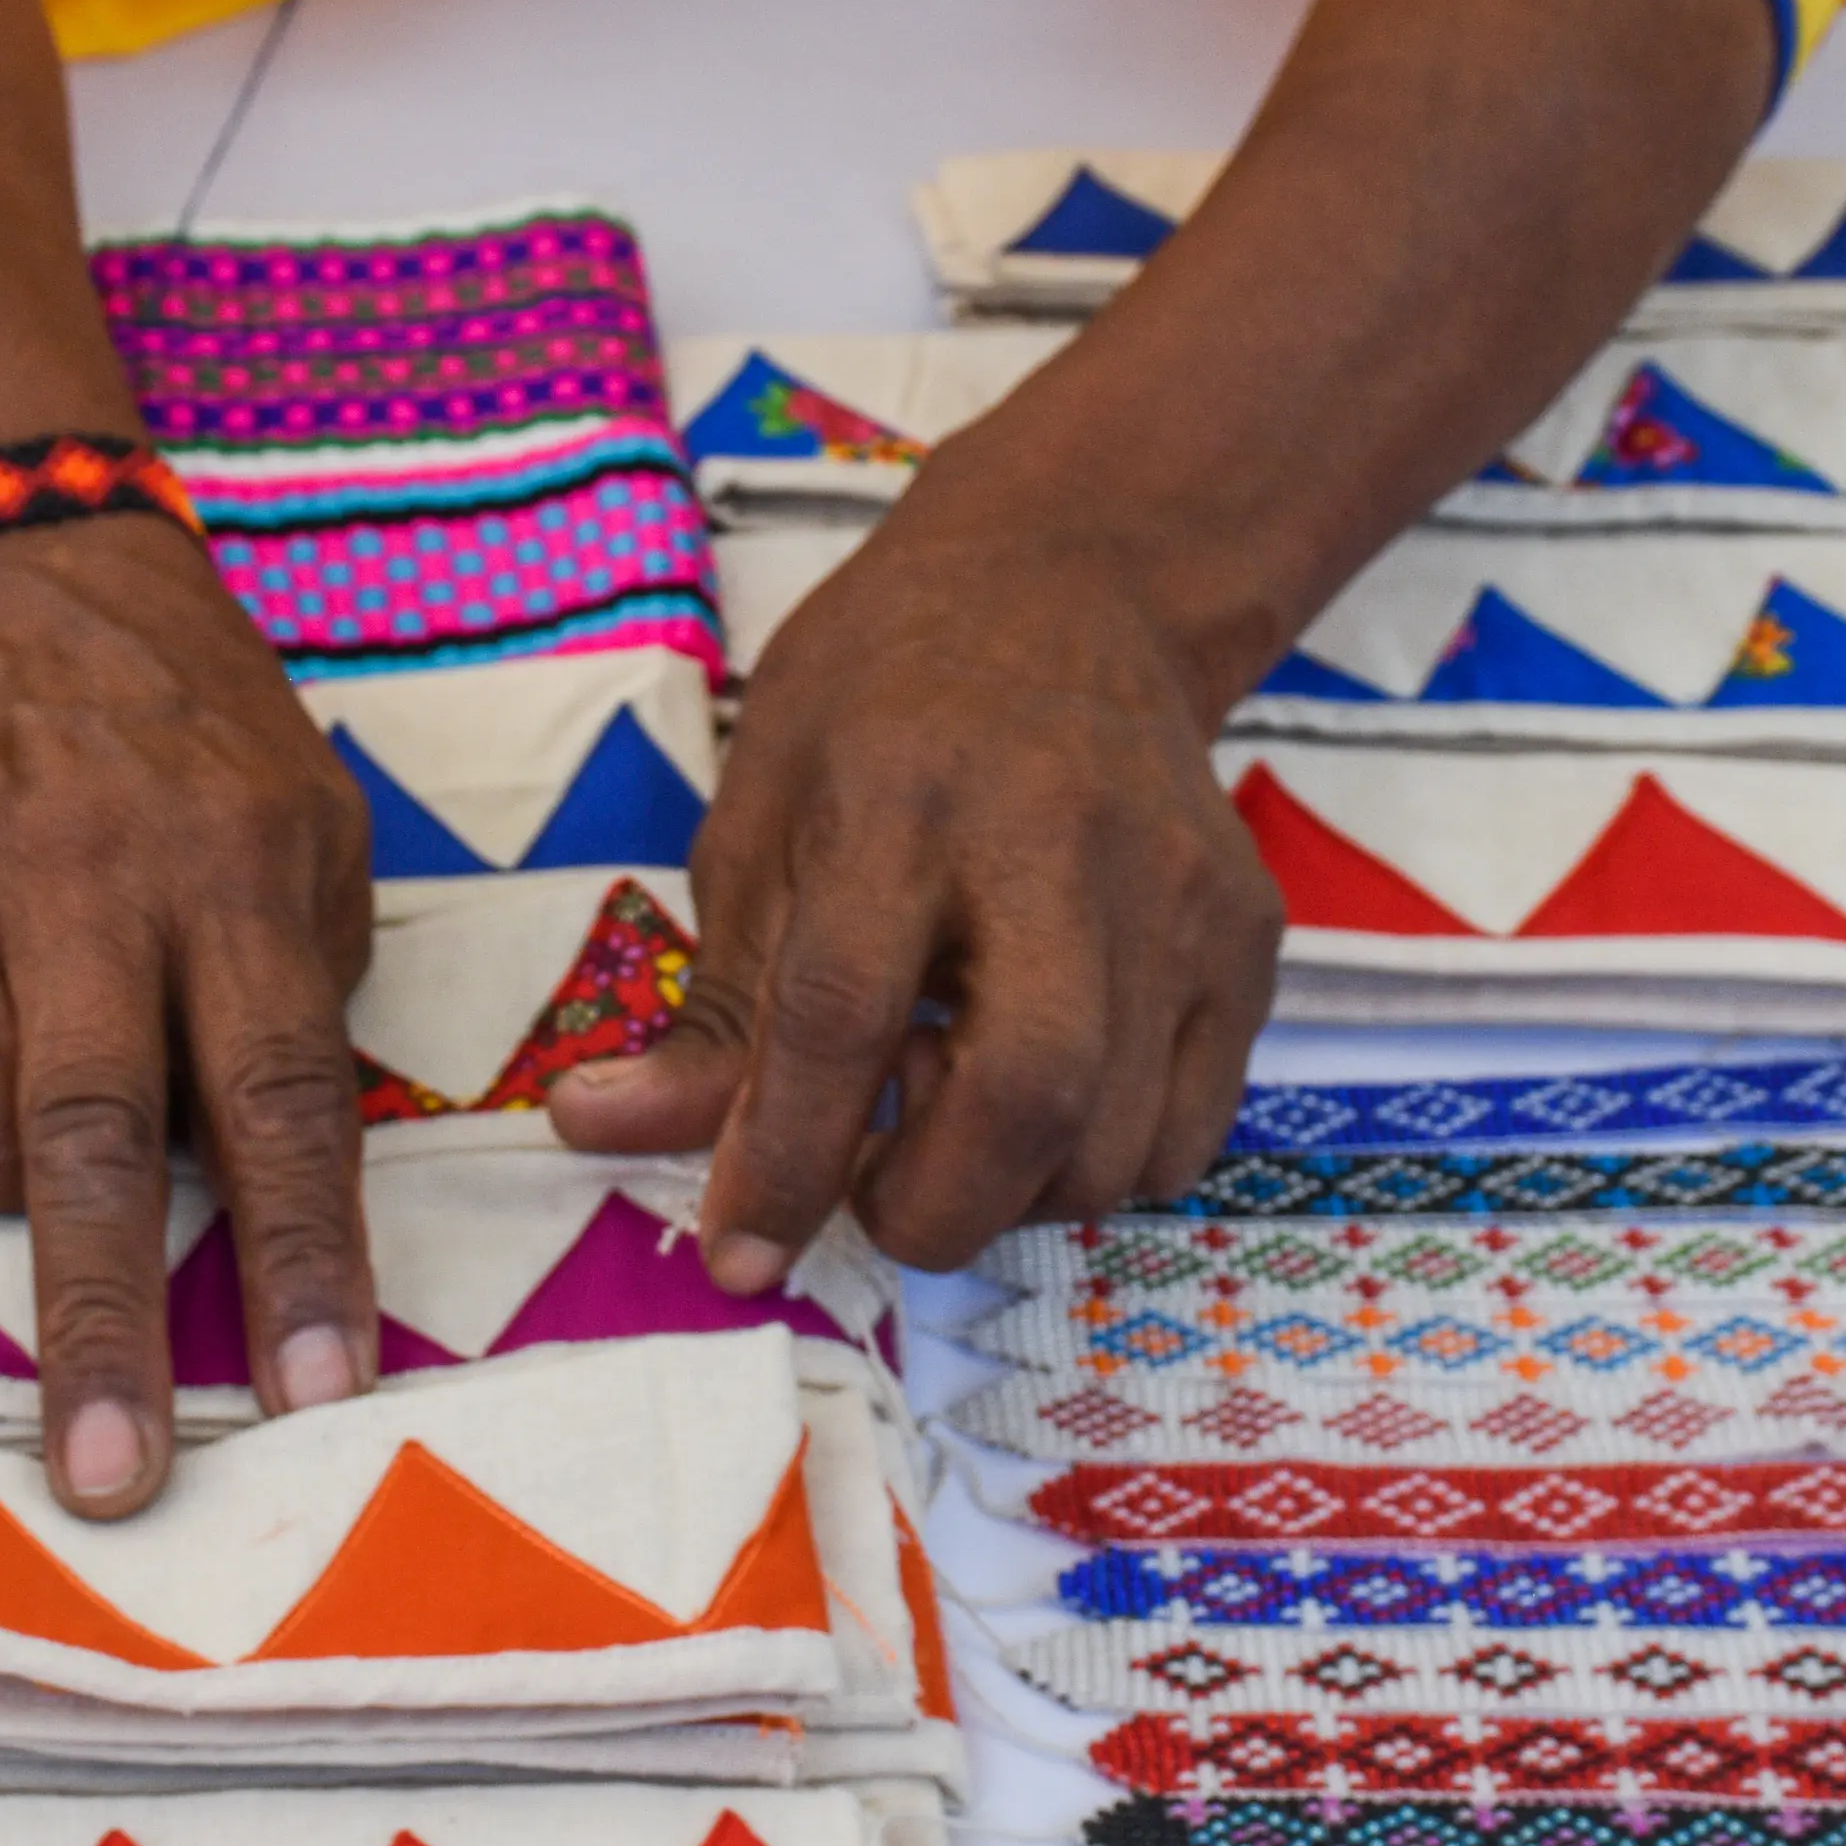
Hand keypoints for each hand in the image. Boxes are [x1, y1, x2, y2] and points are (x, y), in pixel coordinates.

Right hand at [0, 508, 377, 1516]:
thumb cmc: (182, 739)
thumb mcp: (305, 827)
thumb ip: (301, 997)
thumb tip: (278, 1203)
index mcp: (232, 864)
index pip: (277, 1098)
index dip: (294, 1257)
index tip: (316, 1397)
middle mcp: (75, 868)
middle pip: (89, 1147)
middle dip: (104, 1330)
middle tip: (112, 1480)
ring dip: (13, 1168)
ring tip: (42, 1051)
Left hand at [549, 505, 1281, 1280]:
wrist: (1068, 593)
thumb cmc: (881, 709)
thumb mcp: (757, 820)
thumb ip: (709, 1006)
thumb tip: (597, 1130)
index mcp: (899, 798)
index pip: (840, 1013)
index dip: (784, 1158)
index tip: (739, 1252)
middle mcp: (1061, 845)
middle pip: (1025, 1095)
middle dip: (929, 1204)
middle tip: (871, 1189)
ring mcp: (1177, 897)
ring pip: (1113, 1144)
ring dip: (1010, 1196)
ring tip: (948, 1117)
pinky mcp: (1248, 940)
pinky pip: (1185, 1135)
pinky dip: (1097, 1169)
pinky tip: (1039, 1101)